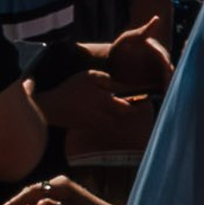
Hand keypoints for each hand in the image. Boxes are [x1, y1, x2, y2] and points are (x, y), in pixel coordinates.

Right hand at [34, 67, 155, 146]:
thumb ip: (111, 83)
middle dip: (135, 106)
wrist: (51, 107)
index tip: (152, 94)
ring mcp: (95, 123)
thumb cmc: (73, 88)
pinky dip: (112, 116)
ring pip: (116, 119)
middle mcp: (103, 116)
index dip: (142, 99)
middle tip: (143, 98)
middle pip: (125, 114)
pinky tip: (114, 107)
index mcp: (106, 103)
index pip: (130, 105)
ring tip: (132, 102)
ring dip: (124, 112)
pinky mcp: (89, 126)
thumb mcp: (93, 78)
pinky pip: (106, 122)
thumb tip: (128, 87)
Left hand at [103, 24, 169, 98]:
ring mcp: (154, 73)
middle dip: (169, 82)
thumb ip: (142, 31)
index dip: (167, 69)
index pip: (165, 60)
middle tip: (165, 92)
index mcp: (156, 51)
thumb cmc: (119, 48)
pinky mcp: (149, 83)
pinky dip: (155, 96)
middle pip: (168, 73)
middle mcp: (158, 62)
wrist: (110, 63)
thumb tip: (156, 18)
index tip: (167, 77)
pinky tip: (149, 101)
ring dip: (164, 90)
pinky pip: (155, 91)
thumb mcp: (128, 38)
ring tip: (160, 98)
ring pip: (164, 83)